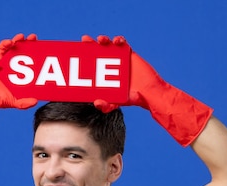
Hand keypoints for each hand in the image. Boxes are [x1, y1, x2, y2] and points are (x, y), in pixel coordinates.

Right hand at [0, 34, 38, 149]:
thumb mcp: (12, 102)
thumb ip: (23, 103)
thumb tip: (35, 101)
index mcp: (20, 77)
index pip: (31, 64)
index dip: (37, 56)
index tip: (42, 50)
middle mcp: (14, 68)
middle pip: (24, 53)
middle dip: (29, 44)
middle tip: (33, 38)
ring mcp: (5, 63)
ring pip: (13, 49)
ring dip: (18, 41)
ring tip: (21, 37)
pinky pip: (1, 49)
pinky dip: (5, 44)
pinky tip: (9, 43)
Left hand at [83, 35, 212, 146]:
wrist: (149, 92)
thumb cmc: (132, 99)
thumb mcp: (117, 103)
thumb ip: (106, 106)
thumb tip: (96, 102)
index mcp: (101, 75)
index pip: (89, 64)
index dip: (83, 57)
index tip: (77, 52)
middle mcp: (107, 65)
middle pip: (95, 52)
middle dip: (89, 45)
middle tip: (84, 40)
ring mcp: (118, 59)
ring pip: (107, 45)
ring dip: (103, 40)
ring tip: (101, 40)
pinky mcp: (128, 54)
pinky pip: (122, 43)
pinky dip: (118, 39)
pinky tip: (117, 41)